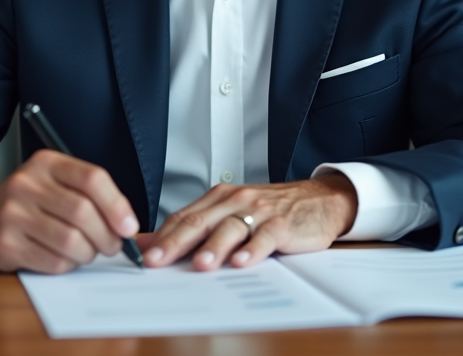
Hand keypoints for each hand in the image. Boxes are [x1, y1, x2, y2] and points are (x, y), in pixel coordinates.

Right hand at [0, 149, 139, 273]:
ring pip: (71, 241)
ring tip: (87, 252)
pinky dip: (67, 265)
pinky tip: (62, 258)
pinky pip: (52, 262)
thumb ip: (88, 195)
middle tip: (112, 246)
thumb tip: (127, 224)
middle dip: (106, 236)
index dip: (117, 205)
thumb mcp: (53, 183)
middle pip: (83, 213)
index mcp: (46, 163)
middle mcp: (27, 184)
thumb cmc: (27, 203)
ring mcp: (12, 214)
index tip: (129, 226)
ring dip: (88, 254)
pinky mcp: (5, 244)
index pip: (92, 179)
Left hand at [140, 173, 356, 270]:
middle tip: (158, 261)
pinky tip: (243, 262)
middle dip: (176, 243)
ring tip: (201, 265)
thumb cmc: (271, 210)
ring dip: (215, 247)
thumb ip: (198, 227)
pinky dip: (253, 250)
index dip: (163, 237)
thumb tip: (155, 243)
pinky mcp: (282, 224)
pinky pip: (265, 237)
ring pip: (231, 228)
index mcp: (219, 198)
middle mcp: (236, 201)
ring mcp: (259, 211)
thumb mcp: (232, 213)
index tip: (143, 255)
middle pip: (201, 222)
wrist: (318, 200)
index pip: (184, 217)